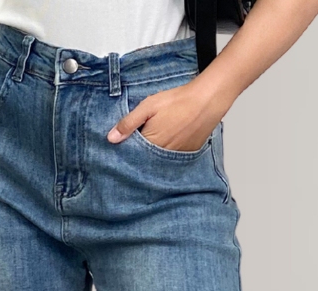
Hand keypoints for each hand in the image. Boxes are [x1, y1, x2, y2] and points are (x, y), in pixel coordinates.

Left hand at [106, 79, 229, 152]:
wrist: (206, 101)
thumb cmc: (178, 102)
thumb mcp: (148, 107)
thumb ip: (129, 123)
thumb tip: (111, 138)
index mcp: (150, 144)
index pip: (131, 154)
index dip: (126, 148)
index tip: (124, 143)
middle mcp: (162, 156)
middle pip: (144, 160)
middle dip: (139, 154)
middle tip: (140, 140)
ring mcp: (175, 158)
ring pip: (157, 161)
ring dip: (152, 155)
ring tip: (155, 139)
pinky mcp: (186, 156)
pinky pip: (171, 160)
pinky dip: (166, 154)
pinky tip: (167, 142)